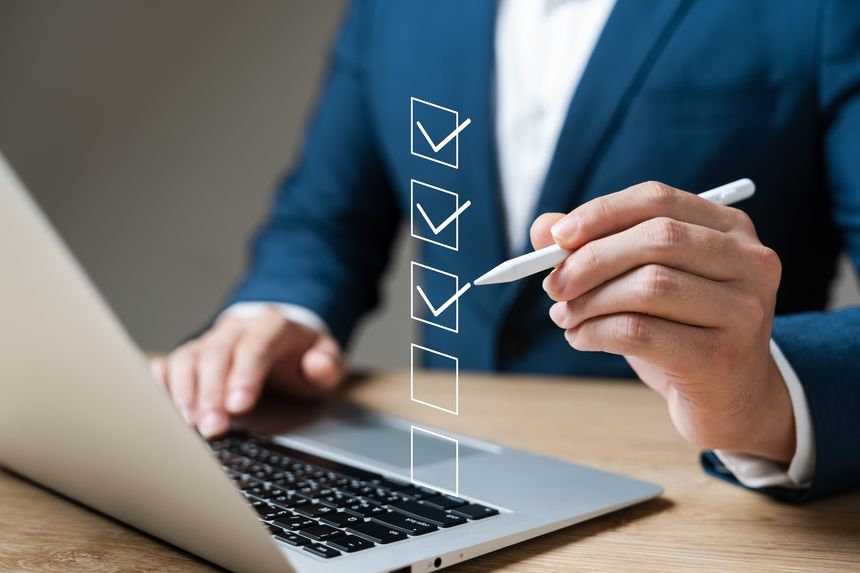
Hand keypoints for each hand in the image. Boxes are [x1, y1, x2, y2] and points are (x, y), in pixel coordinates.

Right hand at [150, 307, 343, 438]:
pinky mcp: (190, 355)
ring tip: (188, 426)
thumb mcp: (326, 359)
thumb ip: (328, 365)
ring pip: (188, 359)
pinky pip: (168, 364)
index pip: (256, 345)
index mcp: (271, 326)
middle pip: (217, 355)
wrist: (280, 340)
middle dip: (211, 394)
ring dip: (184, 394)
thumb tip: (316, 366)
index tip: (239, 406)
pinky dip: (161, 386)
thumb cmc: (300, 356)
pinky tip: (162, 411)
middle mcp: (235, 329)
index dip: (245, 374)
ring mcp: (209, 341)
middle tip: (212, 429)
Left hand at [531, 181, 794, 461]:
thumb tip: (543, 227)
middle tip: (553, 285)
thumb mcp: (640, 282)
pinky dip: (597, 332)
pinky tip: (581, 338)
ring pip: (650, 286)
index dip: (602, 213)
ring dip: (590, 301)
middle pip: (657, 239)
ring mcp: (743, 309)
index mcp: (730, 228)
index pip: (658, 199)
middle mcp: (750, 261)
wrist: (730, 400)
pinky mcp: (723, 356)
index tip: (557, 238)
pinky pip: (641, 332)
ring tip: (565, 317)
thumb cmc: (679, 331)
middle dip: (591, 260)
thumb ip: (595, 247)